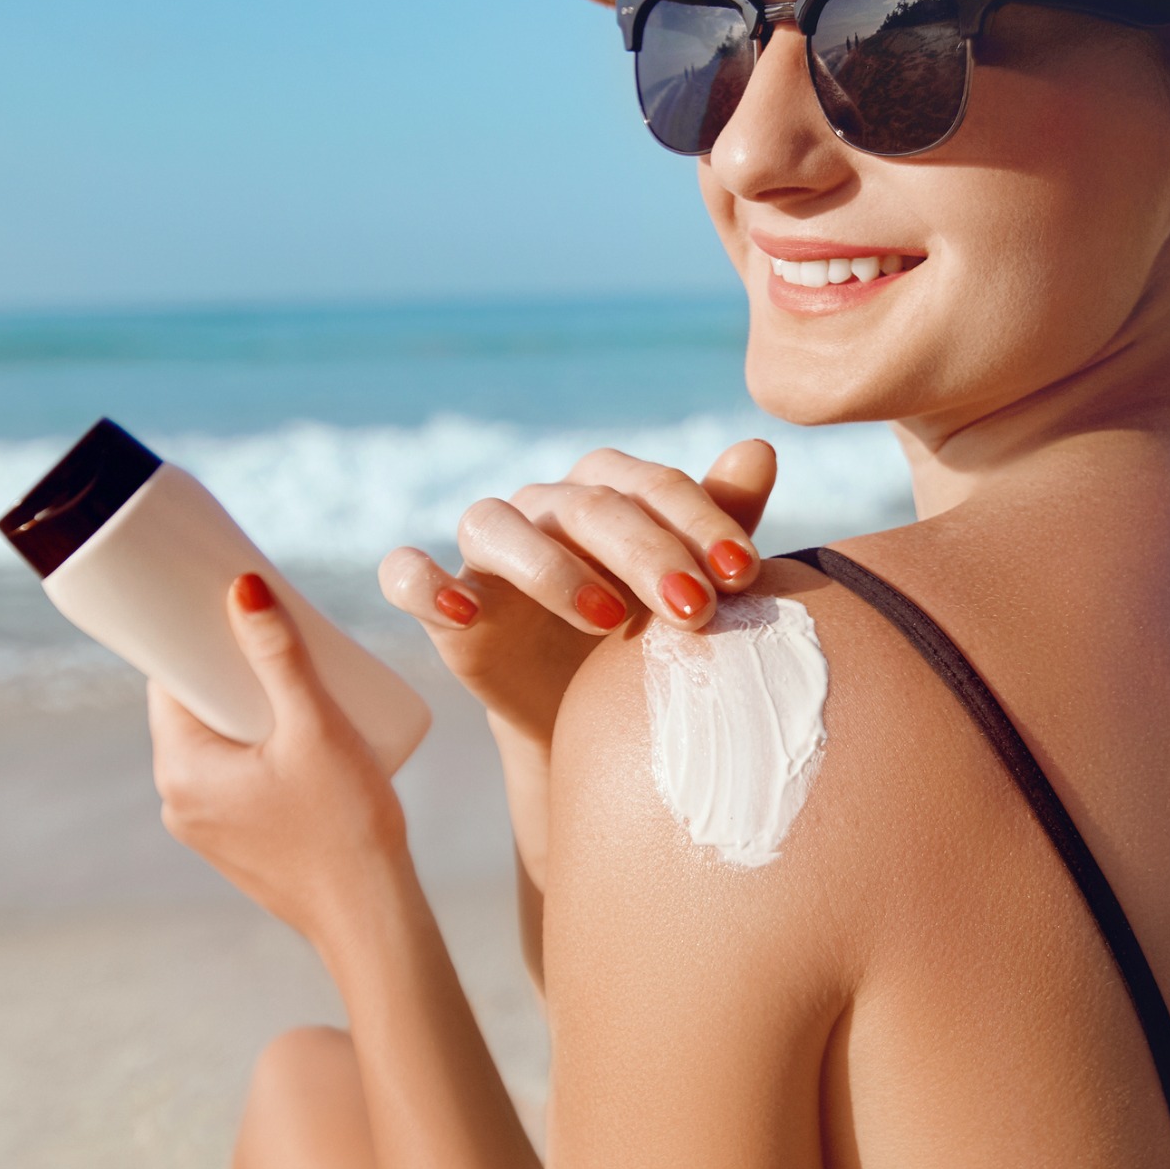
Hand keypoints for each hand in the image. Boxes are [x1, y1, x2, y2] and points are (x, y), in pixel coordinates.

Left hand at [149, 573, 405, 944]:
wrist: (369, 913)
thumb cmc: (344, 821)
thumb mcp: (315, 726)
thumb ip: (279, 656)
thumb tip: (243, 588)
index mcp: (181, 770)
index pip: (167, 683)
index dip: (193, 638)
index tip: (225, 606)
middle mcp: (178, 802)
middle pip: (193, 711)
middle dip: (229, 670)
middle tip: (275, 634)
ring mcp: (204, 829)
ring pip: (215, 746)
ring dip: (246, 710)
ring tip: (295, 678)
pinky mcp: (234, 844)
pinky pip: (232, 778)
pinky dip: (255, 749)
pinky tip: (295, 735)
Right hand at [377, 440, 777, 749]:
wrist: (588, 720)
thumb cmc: (650, 637)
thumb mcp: (694, 585)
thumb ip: (724, 518)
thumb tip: (760, 448)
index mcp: (607, 490)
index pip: (651, 484)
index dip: (699, 522)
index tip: (745, 575)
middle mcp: (544, 507)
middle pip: (587, 504)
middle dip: (647, 553)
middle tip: (696, 610)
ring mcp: (488, 551)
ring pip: (496, 524)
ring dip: (552, 568)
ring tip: (608, 621)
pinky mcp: (444, 604)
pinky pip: (408, 577)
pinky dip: (424, 584)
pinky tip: (462, 613)